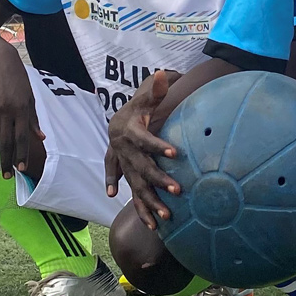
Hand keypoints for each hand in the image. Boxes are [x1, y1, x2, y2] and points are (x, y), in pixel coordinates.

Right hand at [0, 45, 43, 177]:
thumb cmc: (18, 79)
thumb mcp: (30, 96)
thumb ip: (34, 118)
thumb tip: (41, 137)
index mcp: (22, 108)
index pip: (22, 137)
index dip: (22, 154)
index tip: (22, 169)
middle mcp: (7, 110)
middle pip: (6, 141)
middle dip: (7, 161)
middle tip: (7, 176)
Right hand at [104, 71, 180, 228]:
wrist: (117, 122)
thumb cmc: (138, 108)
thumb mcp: (146, 97)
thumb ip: (155, 88)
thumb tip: (162, 74)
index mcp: (129, 132)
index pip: (145, 140)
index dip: (158, 146)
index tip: (175, 153)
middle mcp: (123, 151)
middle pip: (142, 168)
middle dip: (159, 180)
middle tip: (178, 190)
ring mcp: (123, 165)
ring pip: (135, 186)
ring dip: (148, 202)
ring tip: (164, 218)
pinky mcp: (126, 175)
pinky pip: (131, 193)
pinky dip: (136, 207)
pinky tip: (146, 221)